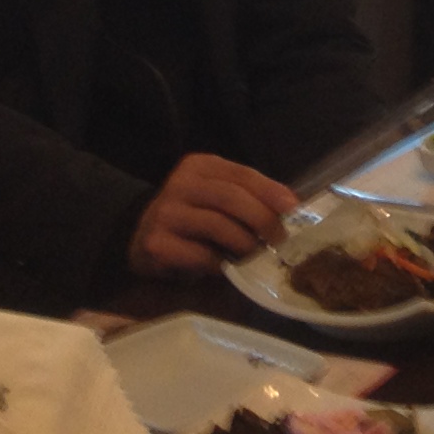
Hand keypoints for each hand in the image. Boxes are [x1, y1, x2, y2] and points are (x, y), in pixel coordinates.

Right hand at [128, 152, 294, 276]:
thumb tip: (290, 210)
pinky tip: (226, 268)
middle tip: (279, 240)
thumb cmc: (191, 218)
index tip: (294, 209)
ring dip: (244, 244)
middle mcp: (180, 183)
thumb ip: (247, 198)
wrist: (140, 239)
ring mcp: (165, 212)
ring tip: (256, 255)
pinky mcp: (156, 243)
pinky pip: (199, 254)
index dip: (271, 192)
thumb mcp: (217, 198)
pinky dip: (220, 263)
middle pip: (231, 197)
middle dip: (262, 219)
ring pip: (217, 225)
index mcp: (200, 166)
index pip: (243, 174)